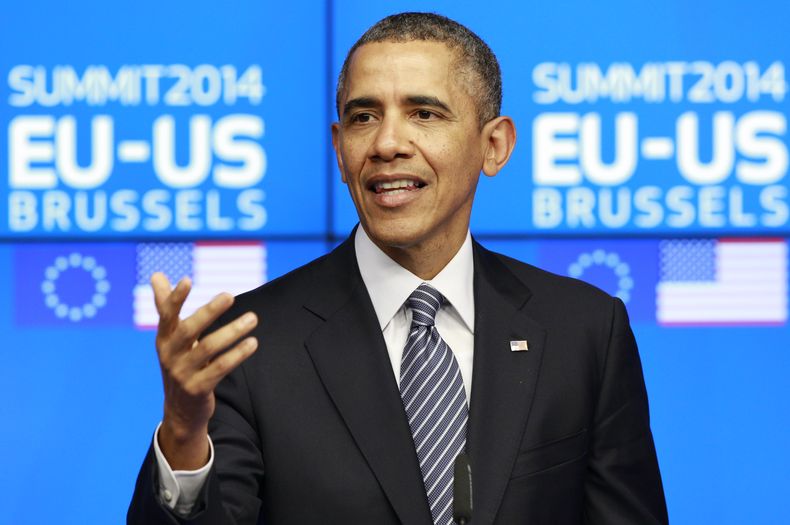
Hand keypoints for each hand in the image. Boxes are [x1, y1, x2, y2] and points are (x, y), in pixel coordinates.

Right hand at [151, 272, 258, 469]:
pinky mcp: (198, 389)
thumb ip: (166, 306)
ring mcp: (183, 373)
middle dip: (209, 311)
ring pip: (209, 348)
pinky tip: (253, 343)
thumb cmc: (179, 363)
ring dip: (233, 331)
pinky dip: (237, 354)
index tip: (187, 280)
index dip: (175, 298)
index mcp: (163, 339)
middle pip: (189, 329)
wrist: (180, 411)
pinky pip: (220, 368)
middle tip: (229, 295)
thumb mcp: (170, 338)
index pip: (166, 315)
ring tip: (253, 318)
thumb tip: (156, 274)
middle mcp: (170, 355)